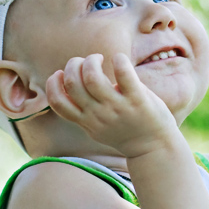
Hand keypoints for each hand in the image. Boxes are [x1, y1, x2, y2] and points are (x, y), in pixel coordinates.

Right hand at [46, 53, 179, 157]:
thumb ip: (86, 111)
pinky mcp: (137, 100)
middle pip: (72, 83)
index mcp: (87, 121)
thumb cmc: (127, 132)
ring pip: (92, 77)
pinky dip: (118, 60)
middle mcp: (98, 115)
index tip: (61, 74)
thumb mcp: (99, 127)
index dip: (52, 84)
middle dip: (73, 64)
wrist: (155, 149)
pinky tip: (119, 59)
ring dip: (92, 60)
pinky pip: (123, 74)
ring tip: (100, 58)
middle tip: (86, 62)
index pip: (58, 102)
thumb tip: (74, 84)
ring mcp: (117, 107)